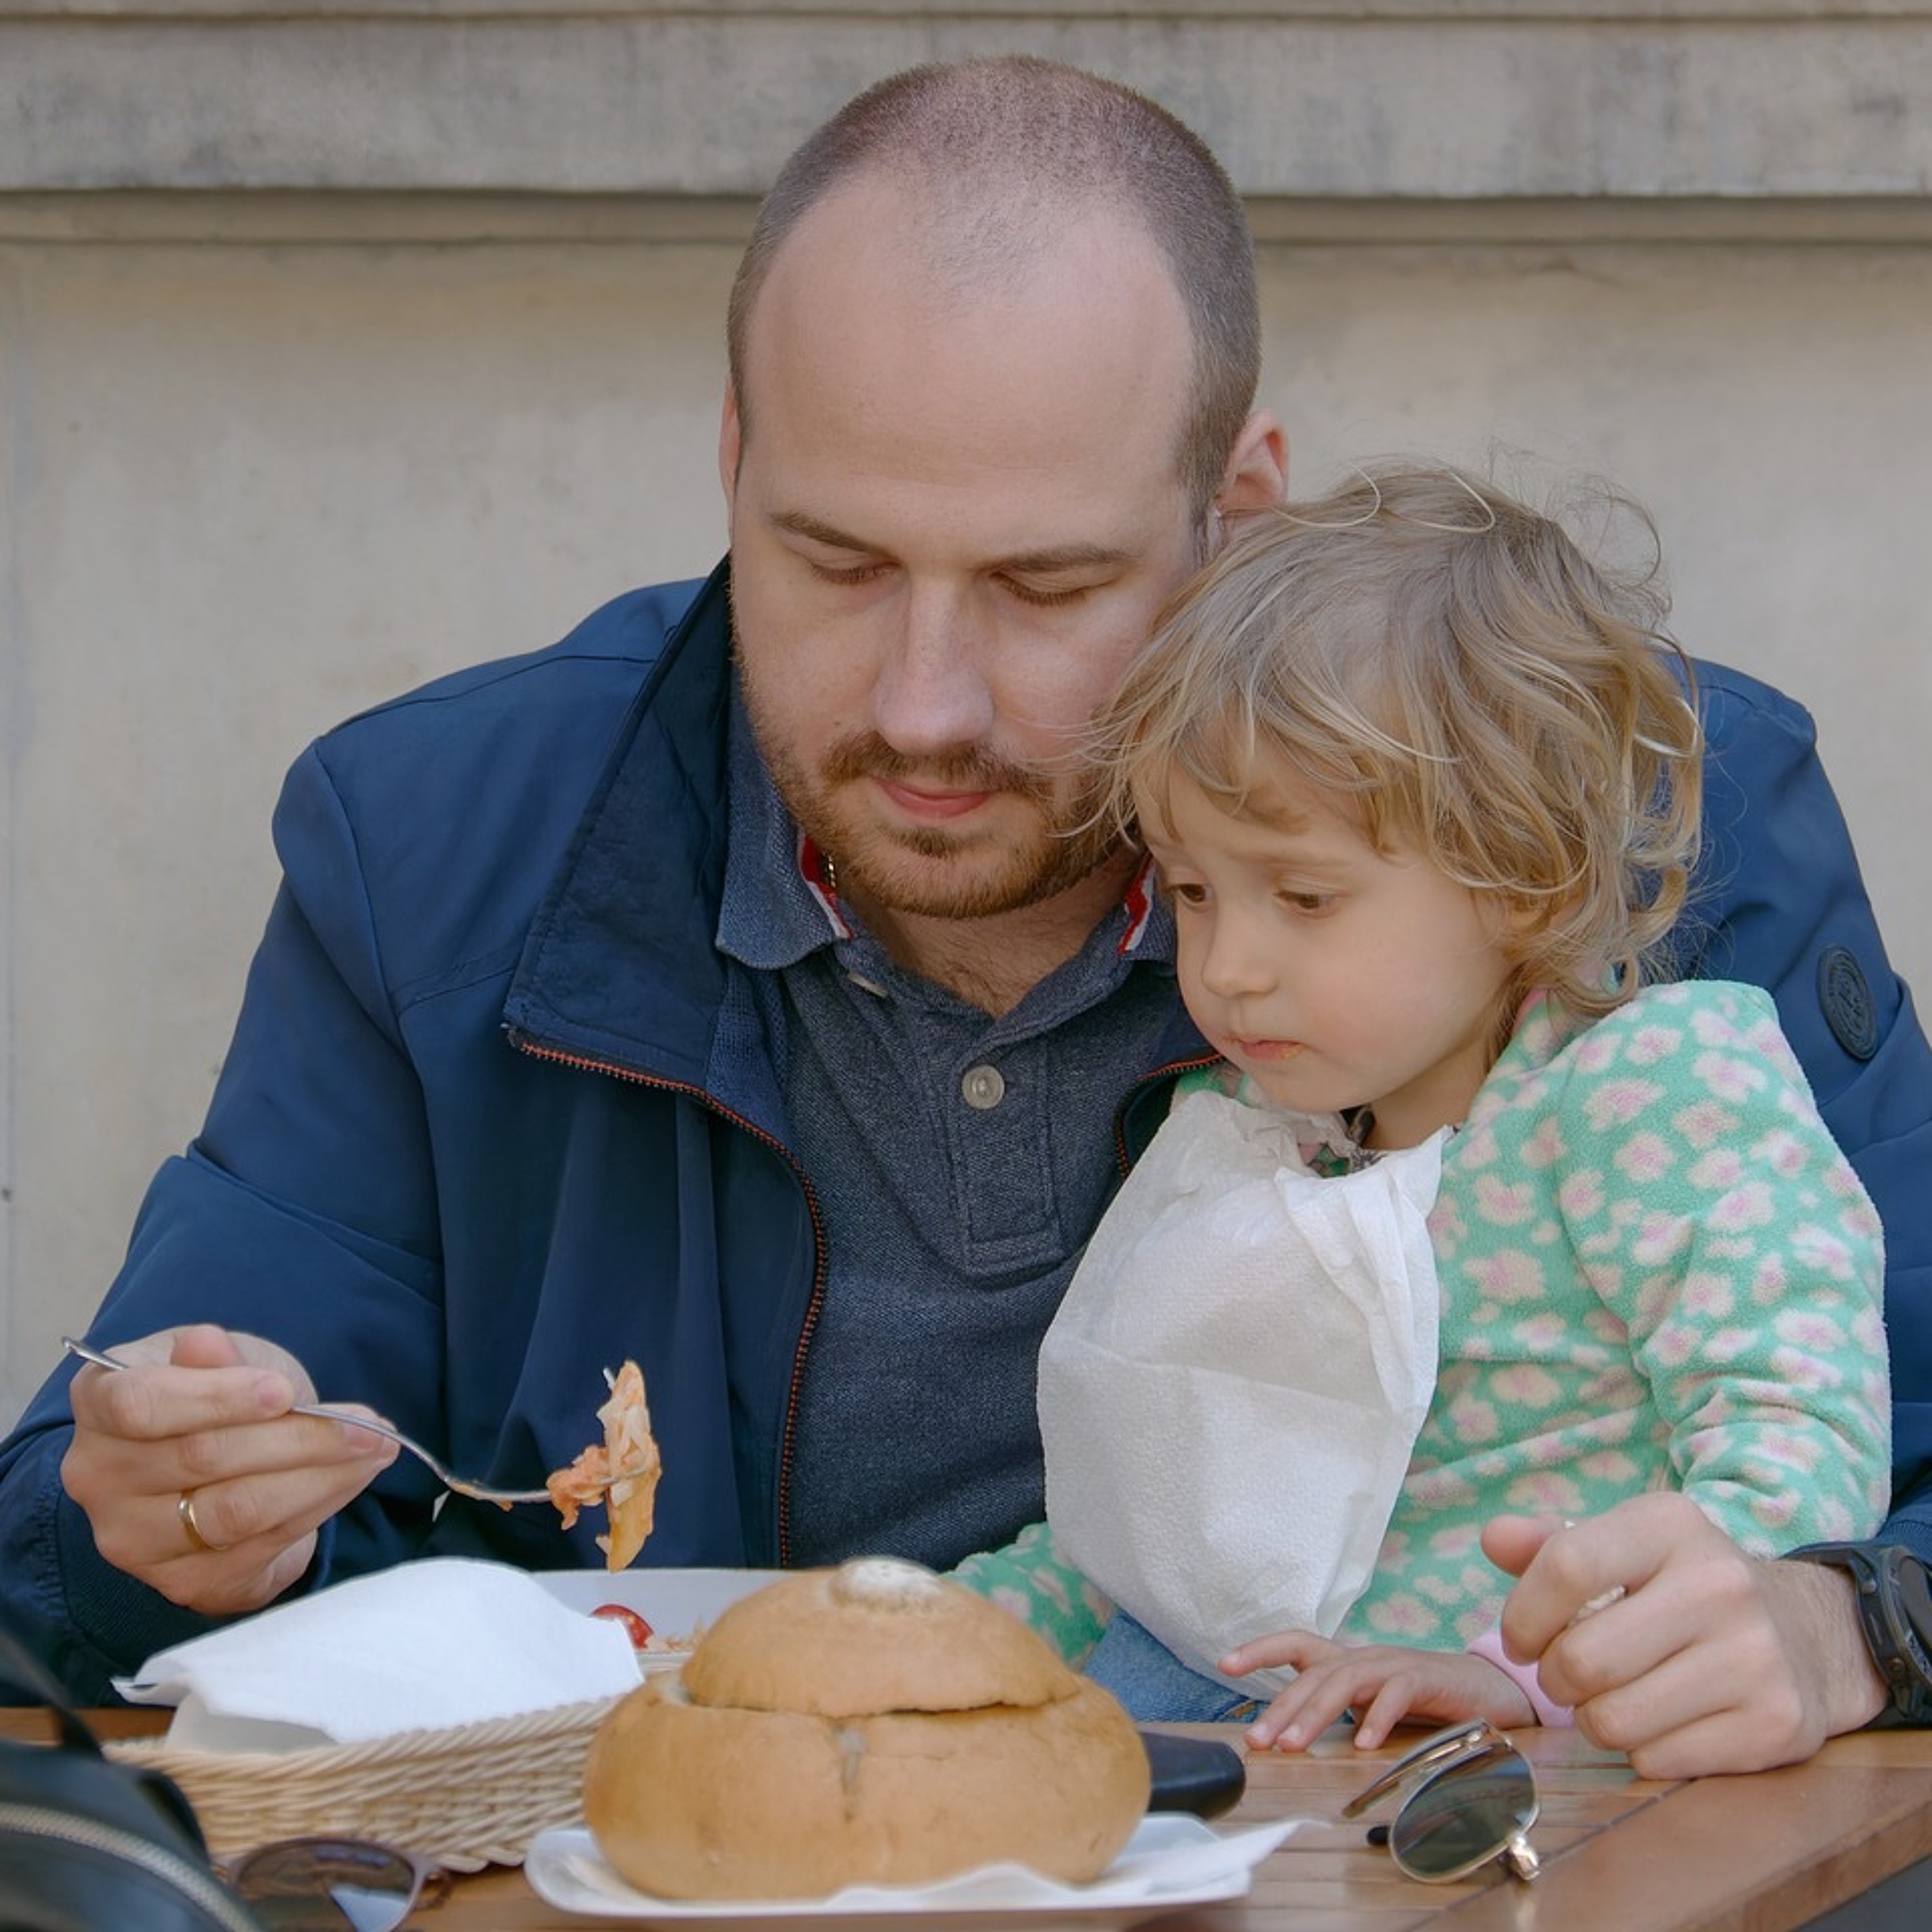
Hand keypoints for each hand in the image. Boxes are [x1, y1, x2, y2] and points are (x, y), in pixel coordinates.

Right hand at [61, 1323, 397, 1617]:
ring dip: (322, 1477)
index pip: (142, 1405)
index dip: (217, 1398)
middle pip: (205, 1459)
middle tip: (369, 1424)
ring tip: (376, 1449)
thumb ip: (215, 1356)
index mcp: (99, 1403)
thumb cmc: (218, 1396)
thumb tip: (204, 1344)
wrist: (219, 1464)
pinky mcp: (184, 1581)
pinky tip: (352, 1479)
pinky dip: (319, 1507)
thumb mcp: (221, 1358)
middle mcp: (100, 1478)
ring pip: (238, 1510)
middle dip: (301, 1438)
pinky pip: (262, 1545)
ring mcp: (135, 1540)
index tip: (282, 1392)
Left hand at [1219, 1629, 1535, 1751]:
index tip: (1224, 1664)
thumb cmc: (1420, 1700)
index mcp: (1346, 1661)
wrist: (1485, 1690)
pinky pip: (1395, 1695)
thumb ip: (1337, 1712)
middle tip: (1257, 1740)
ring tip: (1293, 1745)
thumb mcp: (1369, 1704)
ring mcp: (1393, 1664)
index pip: (1295, 1644)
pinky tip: (1364, 1745)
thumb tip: (1291, 1734)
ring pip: (1344, 1681)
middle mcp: (1363, 1656)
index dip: (1260, 1650)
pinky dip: (1378, 1718)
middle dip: (1280, 1706)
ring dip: (1315, 1713)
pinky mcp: (1425, 1679)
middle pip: (1312, 1673)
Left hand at [1487, 1493, 1889, 1777]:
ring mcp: (1754, 1656)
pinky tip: (1665, 1722)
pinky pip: (1660, 1761)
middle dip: (1555, 1679)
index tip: (1519, 1641)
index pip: (1566, 1566)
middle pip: (1583, 1660)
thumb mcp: (1626, 1544)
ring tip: (1615, 1698)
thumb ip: (1551, 1543)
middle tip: (1567, 1676)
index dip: (1522, 1615)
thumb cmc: (1684, 1586)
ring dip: (1595, 1720)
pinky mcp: (1776, 1723)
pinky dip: (1644, 1752)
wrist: (1811, 1632)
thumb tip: (1493, 1538)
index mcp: (1670, 1524)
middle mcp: (1719, 1584)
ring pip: (1615, 1721)